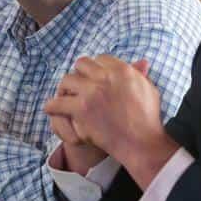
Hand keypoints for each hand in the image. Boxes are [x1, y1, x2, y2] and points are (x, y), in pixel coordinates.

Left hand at [44, 57, 174, 179]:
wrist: (140, 142)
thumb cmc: (147, 118)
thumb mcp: (149, 89)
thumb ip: (141, 73)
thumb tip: (142, 61)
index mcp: (121, 70)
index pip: (100, 59)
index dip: (96, 68)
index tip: (94, 77)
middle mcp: (105, 77)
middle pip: (81, 65)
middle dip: (79, 74)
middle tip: (78, 86)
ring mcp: (91, 92)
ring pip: (67, 80)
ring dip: (66, 89)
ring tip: (65, 97)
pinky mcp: (81, 109)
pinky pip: (58, 103)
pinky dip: (52, 106)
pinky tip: (51, 108)